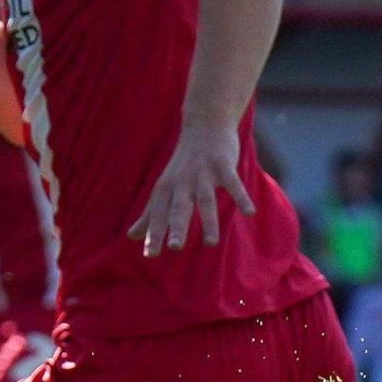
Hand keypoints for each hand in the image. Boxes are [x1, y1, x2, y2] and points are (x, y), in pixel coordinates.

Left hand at [135, 123, 253, 254]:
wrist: (204, 126)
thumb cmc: (183, 164)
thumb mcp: (164, 188)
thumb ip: (150, 215)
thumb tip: (131, 237)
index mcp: (166, 189)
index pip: (158, 215)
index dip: (154, 234)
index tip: (150, 255)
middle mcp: (182, 182)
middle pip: (178, 208)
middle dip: (176, 227)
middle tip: (174, 248)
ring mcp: (203, 173)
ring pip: (205, 199)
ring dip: (208, 221)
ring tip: (211, 244)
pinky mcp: (223, 165)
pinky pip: (234, 183)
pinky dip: (241, 197)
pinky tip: (250, 213)